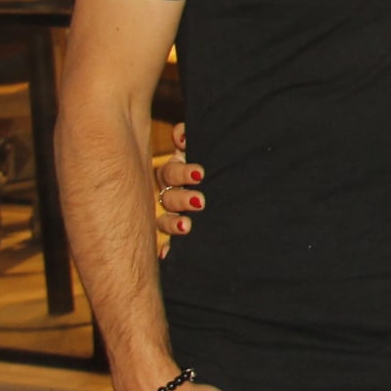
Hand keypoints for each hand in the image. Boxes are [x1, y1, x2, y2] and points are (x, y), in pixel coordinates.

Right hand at [153, 121, 200, 250]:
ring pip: (165, 219)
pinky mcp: (176, 230)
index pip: (171, 172)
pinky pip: (167, 242)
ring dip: (174, 222)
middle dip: (182, 198)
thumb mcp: (199, 149)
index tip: (199, 173)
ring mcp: (171, 213)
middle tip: (200, 201)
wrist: (226, 185)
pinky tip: (165, 255)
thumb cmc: (210, 163)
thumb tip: (182, 135)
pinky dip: (166, 248)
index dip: (182, 172)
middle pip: (169, 196)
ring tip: (186, 226)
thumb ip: (186, 138)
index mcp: (175, 172)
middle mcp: (169, 193)